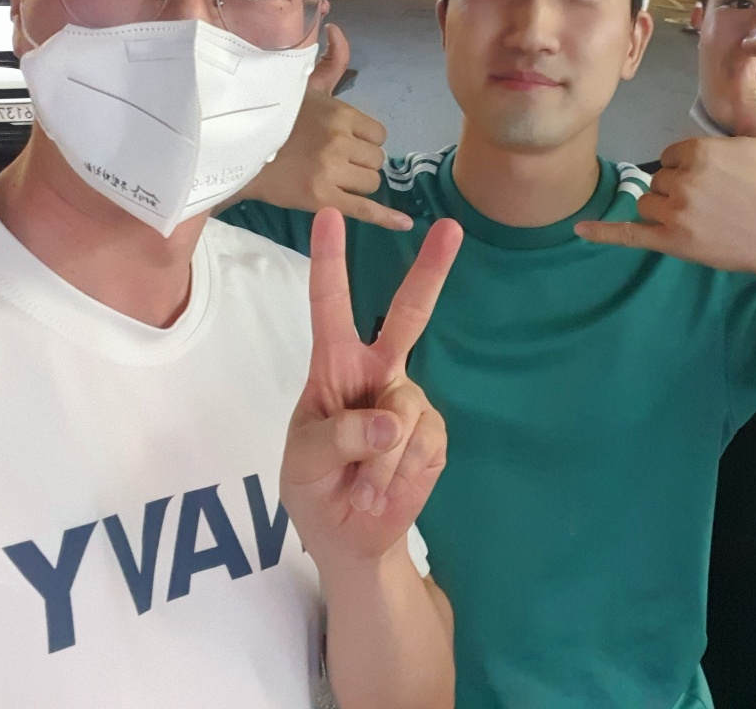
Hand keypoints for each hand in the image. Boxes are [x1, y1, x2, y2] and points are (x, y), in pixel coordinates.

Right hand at [240, 24, 411, 230]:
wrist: (238, 154)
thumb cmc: (275, 119)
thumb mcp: (304, 86)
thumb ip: (330, 62)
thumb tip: (337, 27)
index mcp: (340, 114)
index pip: (379, 135)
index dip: (365, 142)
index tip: (345, 144)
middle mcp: (339, 141)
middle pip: (377, 161)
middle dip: (362, 163)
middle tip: (335, 162)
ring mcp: (330, 171)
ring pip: (371, 183)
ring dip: (358, 184)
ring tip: (333, 179)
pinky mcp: (321, 199)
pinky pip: (365, 210)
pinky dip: (387, 218)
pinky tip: (405, 224)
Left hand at [281, 207, 462, 570]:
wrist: (352, 539)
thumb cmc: (315, 488)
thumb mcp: (303, 462)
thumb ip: (338, 436)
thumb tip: (390, 422)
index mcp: (334, 368)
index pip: (330, 306)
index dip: (329, 262)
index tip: (329, 216)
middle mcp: (378, 373)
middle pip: (407, 315)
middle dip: (430, 271)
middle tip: (451, 228)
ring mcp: (409, 402)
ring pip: (403, 409)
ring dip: (378, 459)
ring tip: (360, 486)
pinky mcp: (433, 435)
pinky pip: (421, 444)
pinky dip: (396, 473)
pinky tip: (384, 489)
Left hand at [575, 57, 755, 277]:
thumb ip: (746, 96)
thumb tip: (746, 58)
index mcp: (699, 151)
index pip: (671, 155)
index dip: (689, 167)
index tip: (717, 179)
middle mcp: (684, 180)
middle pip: (658, 179)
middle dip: (678, 189)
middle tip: (715, 202)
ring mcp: (677, 213)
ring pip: (647, 204)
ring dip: (664, 210)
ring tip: (703, 219)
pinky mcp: (673, 242)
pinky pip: (630, 234)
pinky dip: (604, 232)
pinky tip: (580, 229)